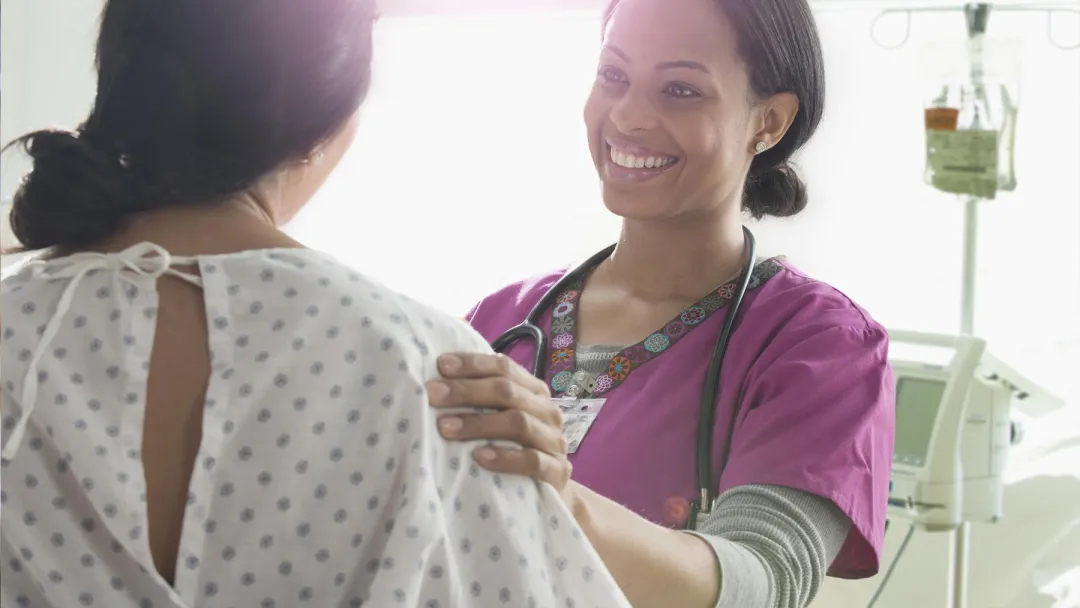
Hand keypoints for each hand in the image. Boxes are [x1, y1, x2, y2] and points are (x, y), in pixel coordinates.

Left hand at [427, 353, 572, 494]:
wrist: (548, 492)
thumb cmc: (515, 449)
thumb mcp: (501, 419)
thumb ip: (481, 401)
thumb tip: (435, 383)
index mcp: (534, 391)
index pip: (504, 368)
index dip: (473, 364)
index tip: (440, 366)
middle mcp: (547, 411)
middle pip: (507, 392)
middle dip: (466, 391)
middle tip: (433, 395)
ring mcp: (554, 441)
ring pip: (518, 423)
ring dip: (479, 423)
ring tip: (445, 427)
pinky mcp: (557, 471)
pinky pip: (531, 461)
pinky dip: (504, 457)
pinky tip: (478, 456)